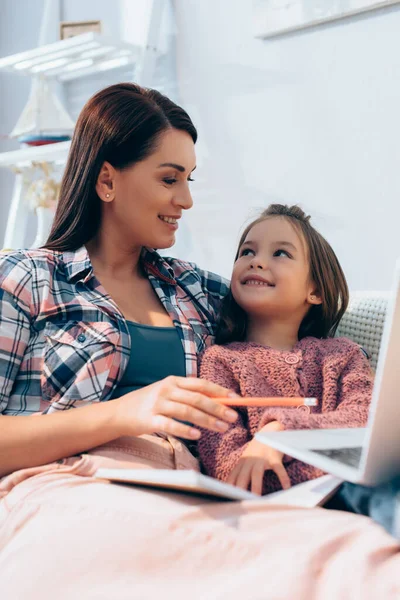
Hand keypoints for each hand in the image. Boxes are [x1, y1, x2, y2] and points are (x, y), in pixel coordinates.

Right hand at [113, 376, 238, 439]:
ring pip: (187, 412)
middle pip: (197, 398)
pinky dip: (185, 430)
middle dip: (218, 408)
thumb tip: (218, 402)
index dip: (220, 392)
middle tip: (233, 418)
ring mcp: (157, 404)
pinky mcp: (149, 420)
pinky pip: (170, 425)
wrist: (119, 413)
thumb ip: (188, 395)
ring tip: (222, 429)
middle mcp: (166, 390)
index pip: (201, 384)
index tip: (236, 400)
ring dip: (207, 421)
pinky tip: (197, 436)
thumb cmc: (149, 403)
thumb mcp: (167, 392)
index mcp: (173, 380)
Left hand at [227, 421, 290, 494]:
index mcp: (241, 463)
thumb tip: (233, 492)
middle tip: (239, 503)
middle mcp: (250, 460)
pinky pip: (278, 468)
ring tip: (257, 499)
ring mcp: (262, 458)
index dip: (228, 489)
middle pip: (242, 476)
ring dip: (256, 486)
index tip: (226, 501)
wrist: (269, 431)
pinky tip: (286, 487)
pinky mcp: (274, 456)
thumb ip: (240, 474)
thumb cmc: (257, 452)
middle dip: (240, 489)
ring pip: (256, 473)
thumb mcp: (246, 461)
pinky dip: (282, 477)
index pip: (232, 477)